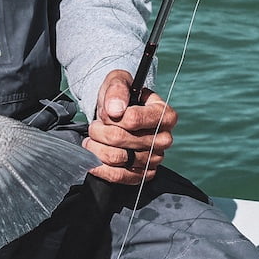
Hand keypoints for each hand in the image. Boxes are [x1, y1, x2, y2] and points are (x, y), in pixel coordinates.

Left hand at [85, 69, 175, 184]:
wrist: (117, 114)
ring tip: (93, 139)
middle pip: (120, 139)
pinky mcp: (143, 174)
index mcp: (165, 115)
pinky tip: (94, 157)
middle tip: (95, 126)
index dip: (110, 115)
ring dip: (96, 147)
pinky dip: (100, 167)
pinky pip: (118, 176)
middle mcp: (164, 139)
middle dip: (99, 131)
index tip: (106, 112)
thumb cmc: (121, 98)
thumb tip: (116, 110)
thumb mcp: (118, 82)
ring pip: (116, 158)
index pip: (132, 119)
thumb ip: (117, 90)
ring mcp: (155, 158)